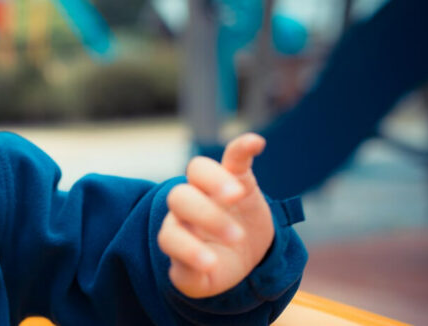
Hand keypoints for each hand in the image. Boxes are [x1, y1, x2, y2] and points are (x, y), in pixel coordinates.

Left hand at [157, 133, 273, 298]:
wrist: (240, 252)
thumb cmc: (217, 266)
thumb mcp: (203, 280)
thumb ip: (191, 278)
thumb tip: (198, 270)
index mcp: (176, 234)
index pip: (170, 234)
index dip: (187, 248)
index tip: (211, 264)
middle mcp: (186, 207)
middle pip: (180, 197)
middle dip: (207, 216)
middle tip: (236, 237)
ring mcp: (209, 188)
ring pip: (198, 169)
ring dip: (216, 181)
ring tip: (236, 197)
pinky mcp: (236, 176)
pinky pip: (233, 155)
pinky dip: (243, 146)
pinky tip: (257, 143)